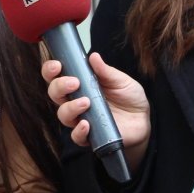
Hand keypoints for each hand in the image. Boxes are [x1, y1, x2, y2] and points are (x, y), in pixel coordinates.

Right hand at [41, 53, 151, 169]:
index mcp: (80, 84)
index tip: (57, 66)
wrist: (142, 119)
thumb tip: (93, 56)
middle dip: (59, 86)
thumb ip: (106, 71)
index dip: (51, 70)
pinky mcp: (89, 136)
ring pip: (63, 114)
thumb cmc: (129, 97)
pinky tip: (86, 124)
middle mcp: (75, 101)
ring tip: (86, 102)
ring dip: (70, 107)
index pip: (57, 76)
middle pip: (55, 94)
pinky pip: (76, 136)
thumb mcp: (121, 80)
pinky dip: (79, 131)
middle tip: (74, 83)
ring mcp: (81, 118)